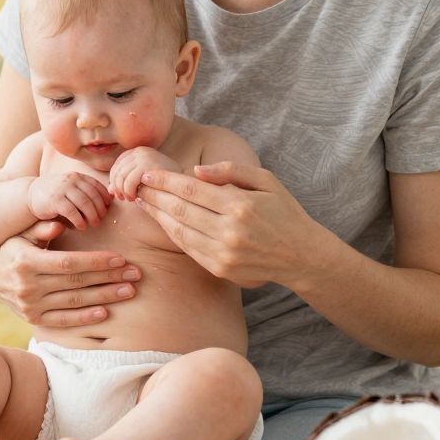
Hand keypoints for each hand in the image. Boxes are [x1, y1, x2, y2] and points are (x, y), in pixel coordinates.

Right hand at [0, 221, 141, 326]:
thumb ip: (40, 227)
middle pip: (76, 282)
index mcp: (26, 262)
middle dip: (109, 277)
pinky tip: (105, 312)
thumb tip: (60, 221)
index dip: (96, 261)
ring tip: (129, 290)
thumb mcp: (20, 234)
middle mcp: (27, 286)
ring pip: (74, 302)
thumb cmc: (11, 247)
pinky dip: (85, 318)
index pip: (68, 263)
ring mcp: (30, 306)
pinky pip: (63, 321)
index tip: (120, 258)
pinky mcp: (33, 319)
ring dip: (105, 297)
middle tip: (135, 273)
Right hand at [27, 172, 111, 229]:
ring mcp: (62, 189)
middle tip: (101, 218)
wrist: (30, 194)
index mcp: (77, 176)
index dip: (104, 197)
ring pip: (85, 203)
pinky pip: (72, 211)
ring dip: (92, 215)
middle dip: (100, 208)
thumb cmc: (56, 194)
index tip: (108, 207)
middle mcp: (71, 180)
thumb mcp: (71, 189)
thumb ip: (86, 192)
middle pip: (93, 195)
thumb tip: (109, 201)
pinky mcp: (55, 200)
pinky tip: (81, 227)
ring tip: (94, 224)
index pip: (96, 185)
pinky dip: (79, 220)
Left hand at [108, 146, 179, 201]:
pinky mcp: (147, 164)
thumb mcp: (142, 181)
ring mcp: (144, 156)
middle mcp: (140, 151)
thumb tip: (109, 190)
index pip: (116, 167)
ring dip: (123, 191)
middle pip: (117, 171)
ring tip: (130, 199)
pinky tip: (135, 198)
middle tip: (122, 199)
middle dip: (117, 188)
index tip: (118, 194)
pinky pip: (129, 181)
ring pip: (121, 177)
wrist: (186, 184)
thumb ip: (125, 183)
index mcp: (137, 151)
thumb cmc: (165, 184)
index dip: (114, 182)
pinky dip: (128, 192)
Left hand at [134, 161, 321, 289]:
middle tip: (137, 185)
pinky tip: (163, 221)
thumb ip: (231, 170)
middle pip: (180, 210)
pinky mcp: (221, 268)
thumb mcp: (266, 181)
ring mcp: (224, 253)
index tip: (148, 174)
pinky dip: (172, 233)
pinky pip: (188, 248)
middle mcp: (230, 231)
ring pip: (179, 231)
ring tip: (144, 202)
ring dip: (158, 216)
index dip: (165, 181)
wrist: (302, 255)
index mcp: (240, 205)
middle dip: (155, 196)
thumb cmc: (284, 212)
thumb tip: (195, 171)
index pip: (191, 190)